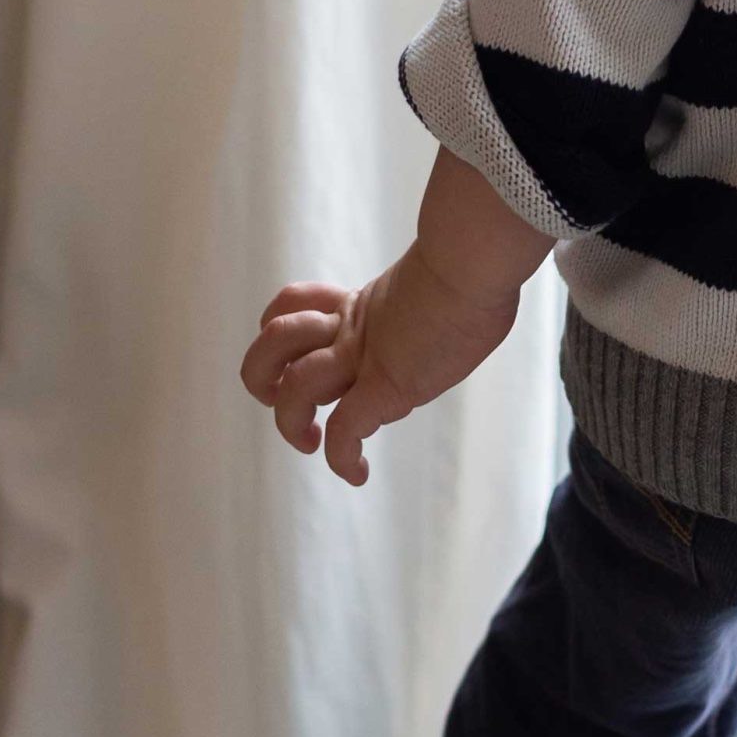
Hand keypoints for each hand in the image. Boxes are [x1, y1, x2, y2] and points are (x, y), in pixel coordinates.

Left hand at [239, 248, 519, 486]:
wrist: (474, 264)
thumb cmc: (474, 270)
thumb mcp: (437, 287)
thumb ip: (426, 306)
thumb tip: (456, 314)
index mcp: (357, 307)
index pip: (294, 309)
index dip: (283, 326)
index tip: (308, 354)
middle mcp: (349, 332)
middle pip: (273, 342)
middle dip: (261, 374)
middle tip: (278, 394)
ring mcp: (362, 358)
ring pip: (293, 386)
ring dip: (290, 421)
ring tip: (309, 440)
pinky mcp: (383, 385)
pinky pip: (345, 431)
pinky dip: (343, 459)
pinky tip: (358, 473)